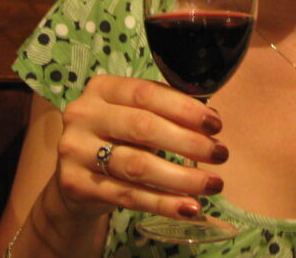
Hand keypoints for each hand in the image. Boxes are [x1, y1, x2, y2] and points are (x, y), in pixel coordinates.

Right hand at [53, 74, 228, 221]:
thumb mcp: (132, 114)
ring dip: (182, 177)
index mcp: (102, 88)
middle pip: (143, 127)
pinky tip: (189, 207)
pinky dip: (164, 203)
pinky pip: (129, 195)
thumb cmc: (116, 137)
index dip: (184, 108)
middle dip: (188, 142)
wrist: (75, 177)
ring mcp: (75, 150)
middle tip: (220, 154)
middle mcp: (83, 115)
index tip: (215, 124)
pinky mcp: (76, 184)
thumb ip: (164, 110)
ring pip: (138, 165)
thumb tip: (210, 121)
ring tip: (212, 183)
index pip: (146, 93)